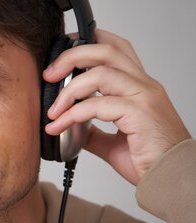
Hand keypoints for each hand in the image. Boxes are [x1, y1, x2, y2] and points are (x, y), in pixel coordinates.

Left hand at [43, 29, 190, 184]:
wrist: (172, 179)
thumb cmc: (151, 159)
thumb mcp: (114, 140)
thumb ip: (93, 129)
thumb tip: (70, 125)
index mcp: (138, 85)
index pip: (114, 47)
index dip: (85, 42)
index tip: (60, 55)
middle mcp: (143, 85)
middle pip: (106, 50)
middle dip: (71, 56)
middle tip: (49, 74)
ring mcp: (144, 96)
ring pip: (100, 73)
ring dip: (68, 90)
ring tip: (52, 109)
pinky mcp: (140, 113)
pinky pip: (97, 105)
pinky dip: (72, 115)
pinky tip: (58, 126)